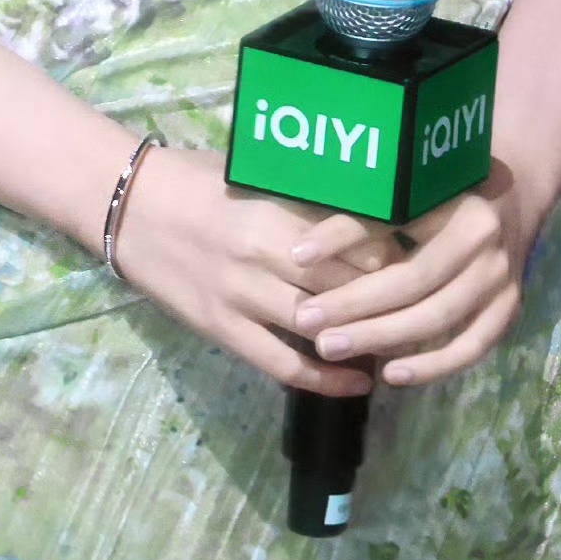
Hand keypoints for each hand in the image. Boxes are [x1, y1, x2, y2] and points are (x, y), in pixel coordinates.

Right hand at [108, 142, 415, 398]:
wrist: (128, 207)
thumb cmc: (197, 180)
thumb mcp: (257, 177)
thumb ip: (308, 198)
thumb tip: (375, 212)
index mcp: (277, 209)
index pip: (358, 239)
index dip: (400, 254)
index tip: (430, 259)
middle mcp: (264, 254)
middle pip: (349, 284)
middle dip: (392, 299)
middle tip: (432, 306)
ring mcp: (242, 296)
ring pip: (322, 326)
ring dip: (366, 339)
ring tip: (404, 345)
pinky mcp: (222, 329)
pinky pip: (282, 364)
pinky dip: (325, 378)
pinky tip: (359, 382)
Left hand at [284, 157, 535, 388]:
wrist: (513, 195)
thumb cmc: (445, 189)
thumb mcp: (410, 187)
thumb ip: (363, 215)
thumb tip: (300, 254)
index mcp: (454, 198)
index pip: (391, 223)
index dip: (342, 239)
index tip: (297, 258)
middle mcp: (483, 240)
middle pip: (413, 281)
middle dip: (355, 305)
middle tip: (307, 322)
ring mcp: (500, 278)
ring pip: (437, 317)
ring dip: (383, 338)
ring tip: (331, 348)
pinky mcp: (509, 309)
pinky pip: (470, 347)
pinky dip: (432, 366)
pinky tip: (392, 376)